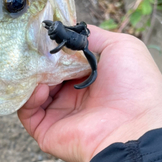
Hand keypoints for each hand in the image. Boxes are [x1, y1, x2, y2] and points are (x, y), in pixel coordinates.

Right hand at [18, 25, 161, 161]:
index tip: (43, 36)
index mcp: (89, 80)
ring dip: (31, 77)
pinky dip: (29, 97)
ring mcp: (58, 115)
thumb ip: (91, 36)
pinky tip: (42, 88)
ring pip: (32, 92)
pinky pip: (26, 112)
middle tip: (34, 50)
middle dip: (38, 61)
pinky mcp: (46, 131)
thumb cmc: (134, 86)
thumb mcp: (120, 46)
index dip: (52, 48)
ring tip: (38, 68)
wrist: (134, 126)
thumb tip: (66, 30)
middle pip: (44, 75)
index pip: (61, 61)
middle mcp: (72, 98)